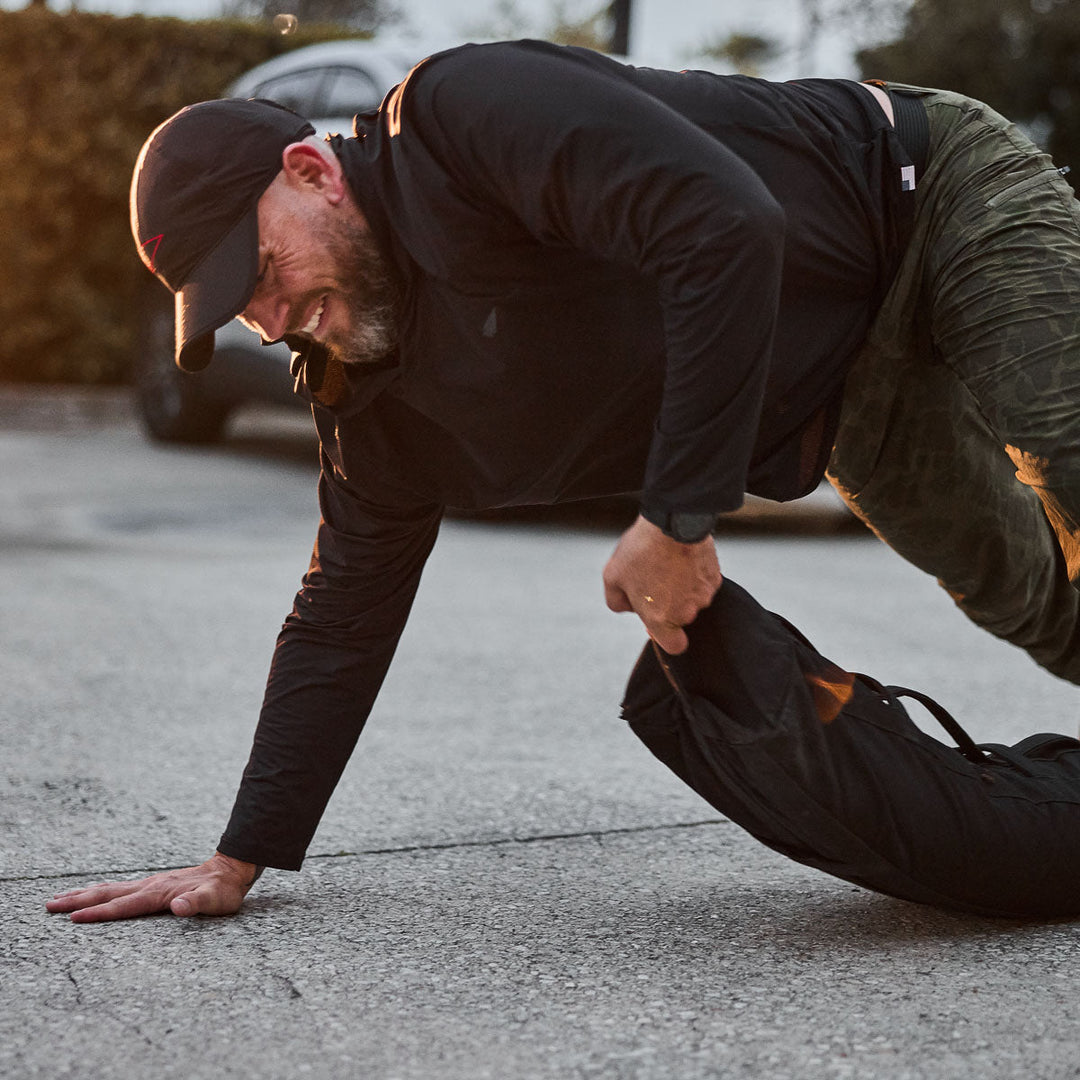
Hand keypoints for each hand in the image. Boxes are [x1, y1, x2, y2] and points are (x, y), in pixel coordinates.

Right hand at [45, 852, 260, 922]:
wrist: (231, 869)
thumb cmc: (224, 890)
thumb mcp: (216, 899)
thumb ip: (197, 903)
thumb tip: (179, 907)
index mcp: (160, 893)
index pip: (124, 905)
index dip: (99, 913)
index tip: (74, 918)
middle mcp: (151, 886)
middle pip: (109, 894)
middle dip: (78, 901)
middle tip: (49, 906)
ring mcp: (151, 883)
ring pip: (111, 889)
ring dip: (83, 894)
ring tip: (58, 898)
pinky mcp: (153, 885)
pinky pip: (120, 888)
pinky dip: (101, 891)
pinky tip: (93, 894)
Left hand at [603, 514, 722, 653]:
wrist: (673, 522)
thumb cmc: (640, 551)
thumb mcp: (612, 576)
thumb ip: (617, 602)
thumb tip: (629, 608)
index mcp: (661, 619)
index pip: (675, 647)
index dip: (668, 637)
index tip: (659, 622)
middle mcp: (686, 612)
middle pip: (680, 618)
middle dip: (668, 604)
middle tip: (653, 578)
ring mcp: (704, 595)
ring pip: (692, 599)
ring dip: (681, 588)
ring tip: (666, 563)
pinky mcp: (715, 577)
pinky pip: (702, 582)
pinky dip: (693, 574)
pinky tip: (680, 557)